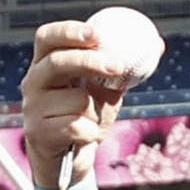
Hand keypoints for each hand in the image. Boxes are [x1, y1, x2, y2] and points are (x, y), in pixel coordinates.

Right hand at [20, 19, 145, 182]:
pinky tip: (85, 136)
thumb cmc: (87, 117)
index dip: (68, 31)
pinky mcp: (38, 132)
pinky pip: (77, 127)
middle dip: (89, 61)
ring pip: (76, 100)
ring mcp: (32, 107)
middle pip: (57, 63)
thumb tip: (156, 44)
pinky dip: (92, 132)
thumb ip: (122, 69)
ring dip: (96, 112)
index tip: (96, 33)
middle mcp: (34, 82)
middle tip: (118, 66)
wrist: (71, 158)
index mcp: (47, 64)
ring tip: (91, 120)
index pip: (47, 38)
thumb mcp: (105, 91)